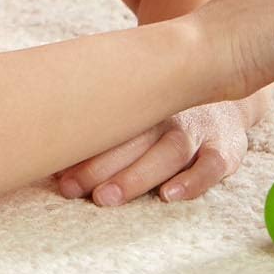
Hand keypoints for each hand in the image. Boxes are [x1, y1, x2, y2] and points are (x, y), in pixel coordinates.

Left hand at [51, 99, 250, 208]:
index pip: (111, 117)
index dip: (82, 144)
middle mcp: (170, 109)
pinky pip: (214, 164)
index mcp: (145, 96)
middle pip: (134, 136)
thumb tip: (46, 148)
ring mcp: (199, 127)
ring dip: (136, 174)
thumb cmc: (165, 103)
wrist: (227, 75)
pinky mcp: (226, 146)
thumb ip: (104, 115)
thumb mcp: (139, 97)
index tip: (53, 169)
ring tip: (105, 198)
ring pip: (169, 150)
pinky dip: (194, 180)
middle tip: (69, 187)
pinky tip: (170, 197)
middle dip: (100, 164)